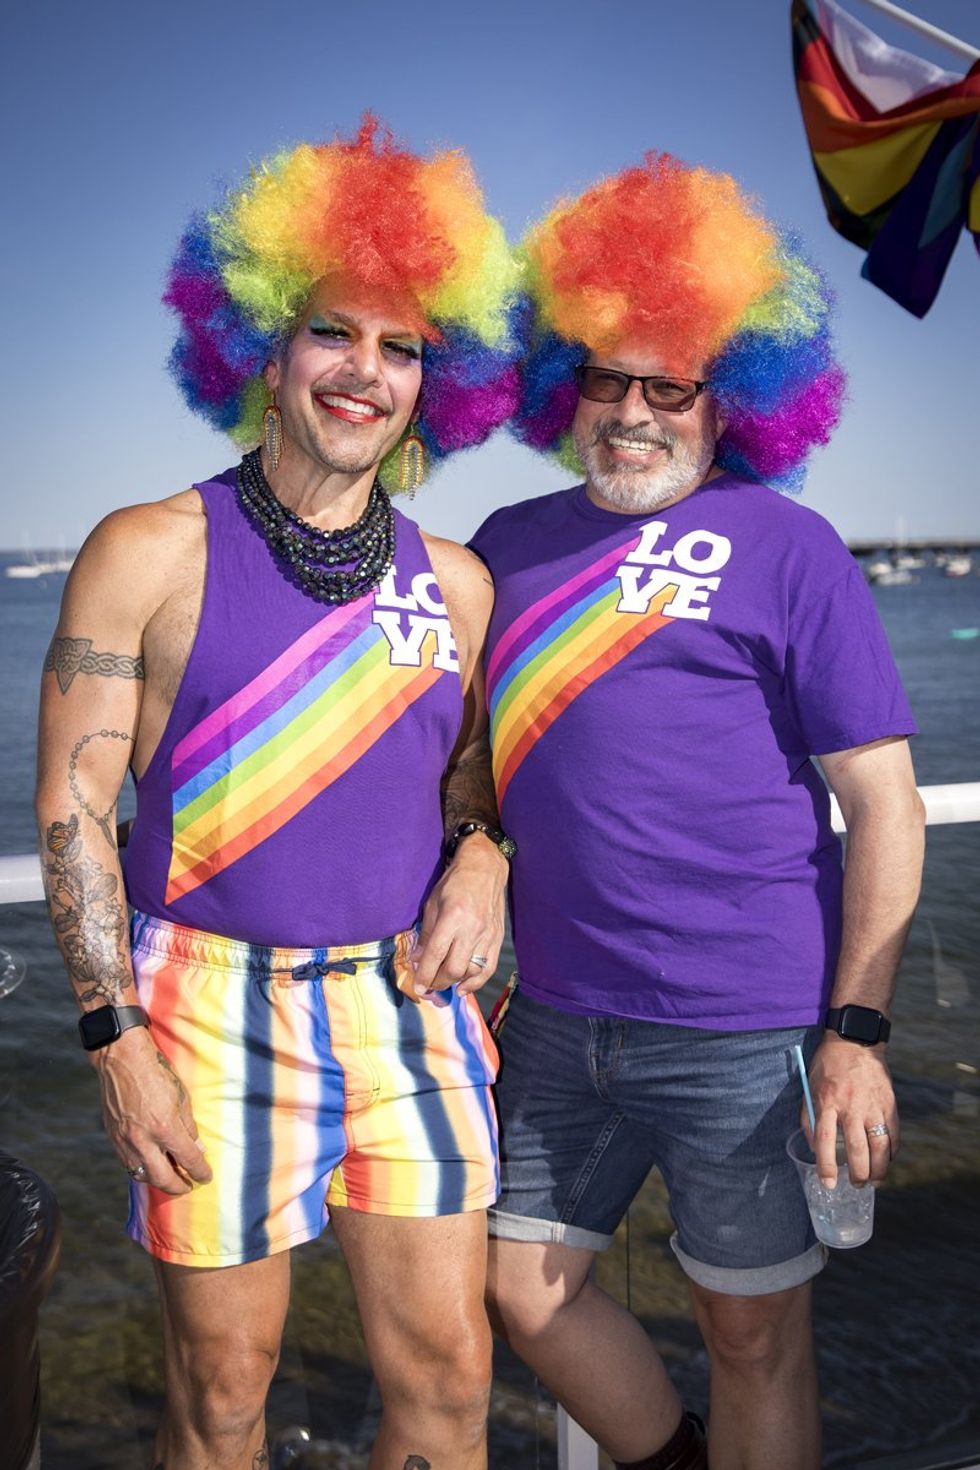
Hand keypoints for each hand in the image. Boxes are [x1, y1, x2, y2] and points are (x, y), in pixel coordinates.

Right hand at [94, 1026, 211, 1194]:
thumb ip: (189, 1127)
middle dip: (178, 1187)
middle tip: (188, 1186)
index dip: (200, 1172)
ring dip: (158, 1181)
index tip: (205, 1177)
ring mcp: (125, 1140)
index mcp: (165, 1127)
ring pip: (142, 1175)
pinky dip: (141, 1169)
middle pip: (163, 1178)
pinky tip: (150, 1166)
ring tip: (169, 1178)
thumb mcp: (181, 1096)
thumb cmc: (156, 1073)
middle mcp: (143, 1140)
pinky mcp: (113, 1137)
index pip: (188, 1159)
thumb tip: (198, 1149)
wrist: (122, 1060)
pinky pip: (128, 1163)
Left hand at [412, 836, 506, 997]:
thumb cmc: (454, 883)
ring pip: (471, 971)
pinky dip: (476, 982)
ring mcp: (488, 935)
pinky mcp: (497, 938)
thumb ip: (426, 934)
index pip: (436, 954)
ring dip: (454, 982)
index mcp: (453, 916)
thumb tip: (417, 959)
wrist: (484, 869)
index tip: (417, 987)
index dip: (425, 974)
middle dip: (438, 982)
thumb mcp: (433, 903)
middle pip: (454, 968)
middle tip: (428, 985)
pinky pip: (488, 968)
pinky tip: (463, 988)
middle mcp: (472, 928)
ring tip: (443, 982)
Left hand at [806, 1033, 898, 1187]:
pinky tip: (886, 1161)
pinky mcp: (889, 1104)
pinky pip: (894, 1134)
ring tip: (873, 1181)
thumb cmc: (827, 1067)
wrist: (855, 1041)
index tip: (828, 1184)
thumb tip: (814, 1149)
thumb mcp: (809, 1088)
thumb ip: (809, 1118)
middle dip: (857, 1174)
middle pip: (857, 1150)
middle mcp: (851, 1106)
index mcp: (826, 1101)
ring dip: (878, 1170)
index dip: (826, 1167)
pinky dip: (892, 1153)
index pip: (824, 1141)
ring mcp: (873, 1105)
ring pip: (880, 1147)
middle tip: (855, 1185)